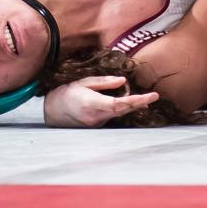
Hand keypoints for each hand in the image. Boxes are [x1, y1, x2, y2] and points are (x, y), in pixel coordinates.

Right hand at [42, 76, 158, 127]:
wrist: (52, 112)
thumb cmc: (67, 93)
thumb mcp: (83, 82)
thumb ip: (104, 83)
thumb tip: (123, 81)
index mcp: (92, 103)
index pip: (119, 103)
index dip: (136, 100)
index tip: (152, 96)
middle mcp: (97, 116)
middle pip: (124, 110)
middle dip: (140, 103)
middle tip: (154, 96)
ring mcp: (98, 123)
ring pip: (120, 113)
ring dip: (130, 104)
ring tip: (139, 96)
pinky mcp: (98, 125)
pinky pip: (114, 115)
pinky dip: (122, 108)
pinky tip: (125, 101)